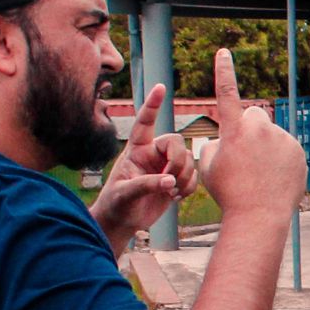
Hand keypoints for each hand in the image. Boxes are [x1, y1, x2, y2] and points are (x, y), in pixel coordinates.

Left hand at [91, 84, 194, 245]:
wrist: (122, 222)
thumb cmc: (116, 205)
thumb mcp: (125, 194)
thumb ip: (146, 185)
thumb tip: (170, 181)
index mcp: (135, 150)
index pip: (144, 123)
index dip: (152, 105)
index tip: (160, 87)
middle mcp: (152, 154)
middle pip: (176, 143)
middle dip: (178, 162)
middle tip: (169, 182)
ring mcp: (164, 166)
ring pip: (188, 160)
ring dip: (183, 178)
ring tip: (169, 194)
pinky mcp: (174, 180)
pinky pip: (193, 176)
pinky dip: (189, 187)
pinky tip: (175, 198)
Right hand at [194, 48, 305, 220]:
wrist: (259, 215)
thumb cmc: (228, 192)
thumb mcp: (209, 166)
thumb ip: (216, 143)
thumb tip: (227, 137)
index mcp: (233, 130)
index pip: (226, 92)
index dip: (224, 71)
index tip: (223, 52)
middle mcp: (259, 129)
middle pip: (254, 115)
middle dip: (249, 127)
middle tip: (245, 153)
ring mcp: (282, 139)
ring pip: (271, 135)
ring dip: (265, 146)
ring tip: (259, 174)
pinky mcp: (298, 151)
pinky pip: (285, 149)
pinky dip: (280, 159)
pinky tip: (274, 178)